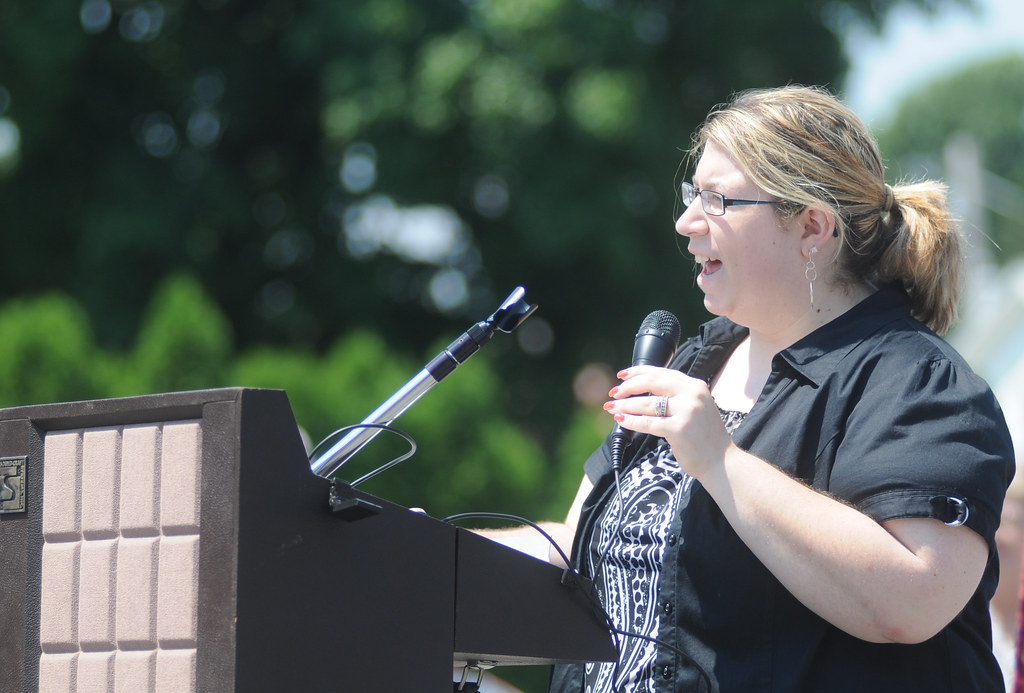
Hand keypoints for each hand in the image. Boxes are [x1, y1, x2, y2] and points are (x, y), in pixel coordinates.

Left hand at [603, 365, 732, 479]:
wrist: (721, 462)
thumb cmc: (705, 437)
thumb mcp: (696, 407)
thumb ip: (676, 396)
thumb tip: (642, 391)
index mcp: (695, 386)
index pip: (661, 372)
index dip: (638, 372)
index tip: (622, 375)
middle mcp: (692, 395)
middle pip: (651, 383)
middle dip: (628, 387)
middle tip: (614, 393)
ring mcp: (687, 411)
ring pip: (646, 403)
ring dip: (625, 405)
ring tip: (612, 408)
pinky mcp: (679, 429)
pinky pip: (647, 422)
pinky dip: (631, 421)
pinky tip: (621, 421)